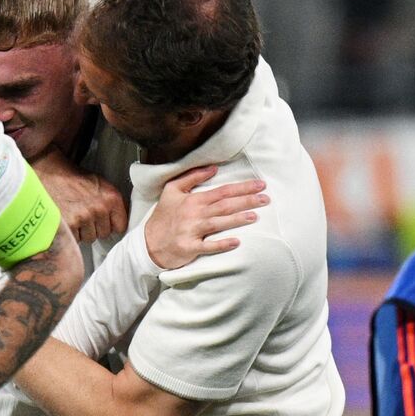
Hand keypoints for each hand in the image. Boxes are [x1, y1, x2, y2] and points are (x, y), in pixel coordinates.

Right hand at [31, 148, 126, 243]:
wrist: (44, 172)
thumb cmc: (68, 176)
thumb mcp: (97, 183)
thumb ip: (109, 202)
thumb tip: (116, 221)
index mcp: (111, 197)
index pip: (121, 226)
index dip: (110, 224)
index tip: (104, 222)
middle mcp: (99, 208)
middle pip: (103, 234)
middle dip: (94, 227)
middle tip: (82, 214)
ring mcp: (83, 218)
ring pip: (88, 238)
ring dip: (80, 232)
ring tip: (71, 215)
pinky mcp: (68, 226)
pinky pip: (73, 240)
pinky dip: (67, 234)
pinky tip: (63, 220)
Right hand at [145, 165, 267, 268]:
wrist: (148, 243)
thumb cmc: (163, 217)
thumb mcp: (171, 190)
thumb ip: (192, 177)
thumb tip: (214, 168)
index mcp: (193, 200)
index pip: (222, 191)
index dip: (242, 188)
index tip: (260, 185)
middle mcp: (194, 214)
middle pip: (224, 206)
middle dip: (246, 201)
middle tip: (266, 199)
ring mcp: (191, 231)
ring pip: (218, 223)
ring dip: (237, 219)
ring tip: (255, 216)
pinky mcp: (189, 248)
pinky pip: (208, 246)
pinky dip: (221, 244)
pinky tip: (236, 242)